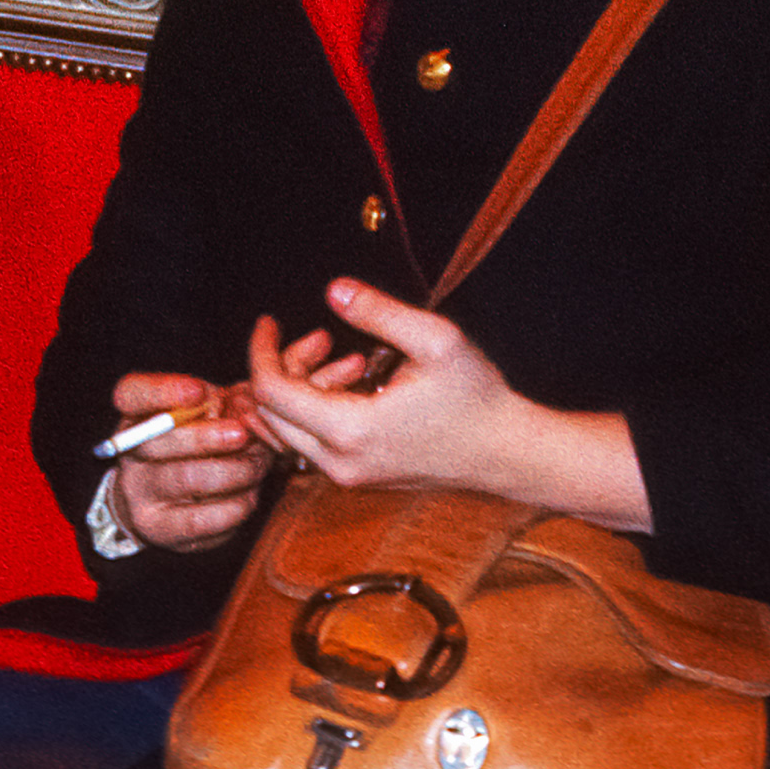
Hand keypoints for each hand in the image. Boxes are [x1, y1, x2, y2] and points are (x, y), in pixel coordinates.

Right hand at [97, 366, 281, 552]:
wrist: (170, 496)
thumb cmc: (198, 442)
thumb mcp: (206, 411)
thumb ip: (226, 399)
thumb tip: (250, 404)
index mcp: (136, 413)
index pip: (131, 394)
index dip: (163, 391)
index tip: (199, 391)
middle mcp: (129, 455)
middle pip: (155, 443)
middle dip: (207, 437)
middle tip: (243, 435)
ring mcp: (141, 496)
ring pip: (187, 480)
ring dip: (234, 470)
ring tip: (257, 464)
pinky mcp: (163, 531)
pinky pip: (205, 520)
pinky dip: (237, 504)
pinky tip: (249, 493)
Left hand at [244, 280, 651, 533]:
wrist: (509, 453)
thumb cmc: (478, 397)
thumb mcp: (436, 340)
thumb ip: (379, 312)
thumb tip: (334, 290)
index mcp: (350, 431)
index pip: (270, 391)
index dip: (260, 350)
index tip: (269, 321)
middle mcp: (339, 463)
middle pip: (272, 413)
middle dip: (285, 366)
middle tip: (322, 337)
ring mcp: (348, 476)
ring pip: (290, 429)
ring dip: (305, 387)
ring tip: (352, 356)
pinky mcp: (358, 478)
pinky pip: (314, 442)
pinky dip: (321, 407)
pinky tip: (359, 380)